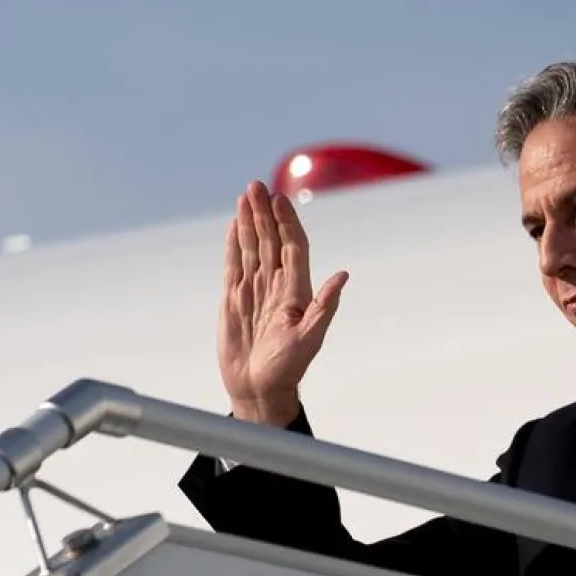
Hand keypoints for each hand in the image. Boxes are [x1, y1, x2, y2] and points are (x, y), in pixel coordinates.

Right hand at [218, 180, 348, 426]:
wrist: (259, 390)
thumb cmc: (288, 368)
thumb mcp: (310, 338)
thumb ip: (324, 306)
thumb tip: (344, 275)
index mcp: (296, 289)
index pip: (293, 246)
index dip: (287, 222)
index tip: (279, 199)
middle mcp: (276, 284)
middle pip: (270, 239)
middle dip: (263, 212)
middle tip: (255, 185)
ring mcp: (254, 290)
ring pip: (251, 247)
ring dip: (248, 222)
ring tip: (245, 195)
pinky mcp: (234, 300)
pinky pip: (233, 266)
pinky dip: (232, 245)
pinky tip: (232, 226)